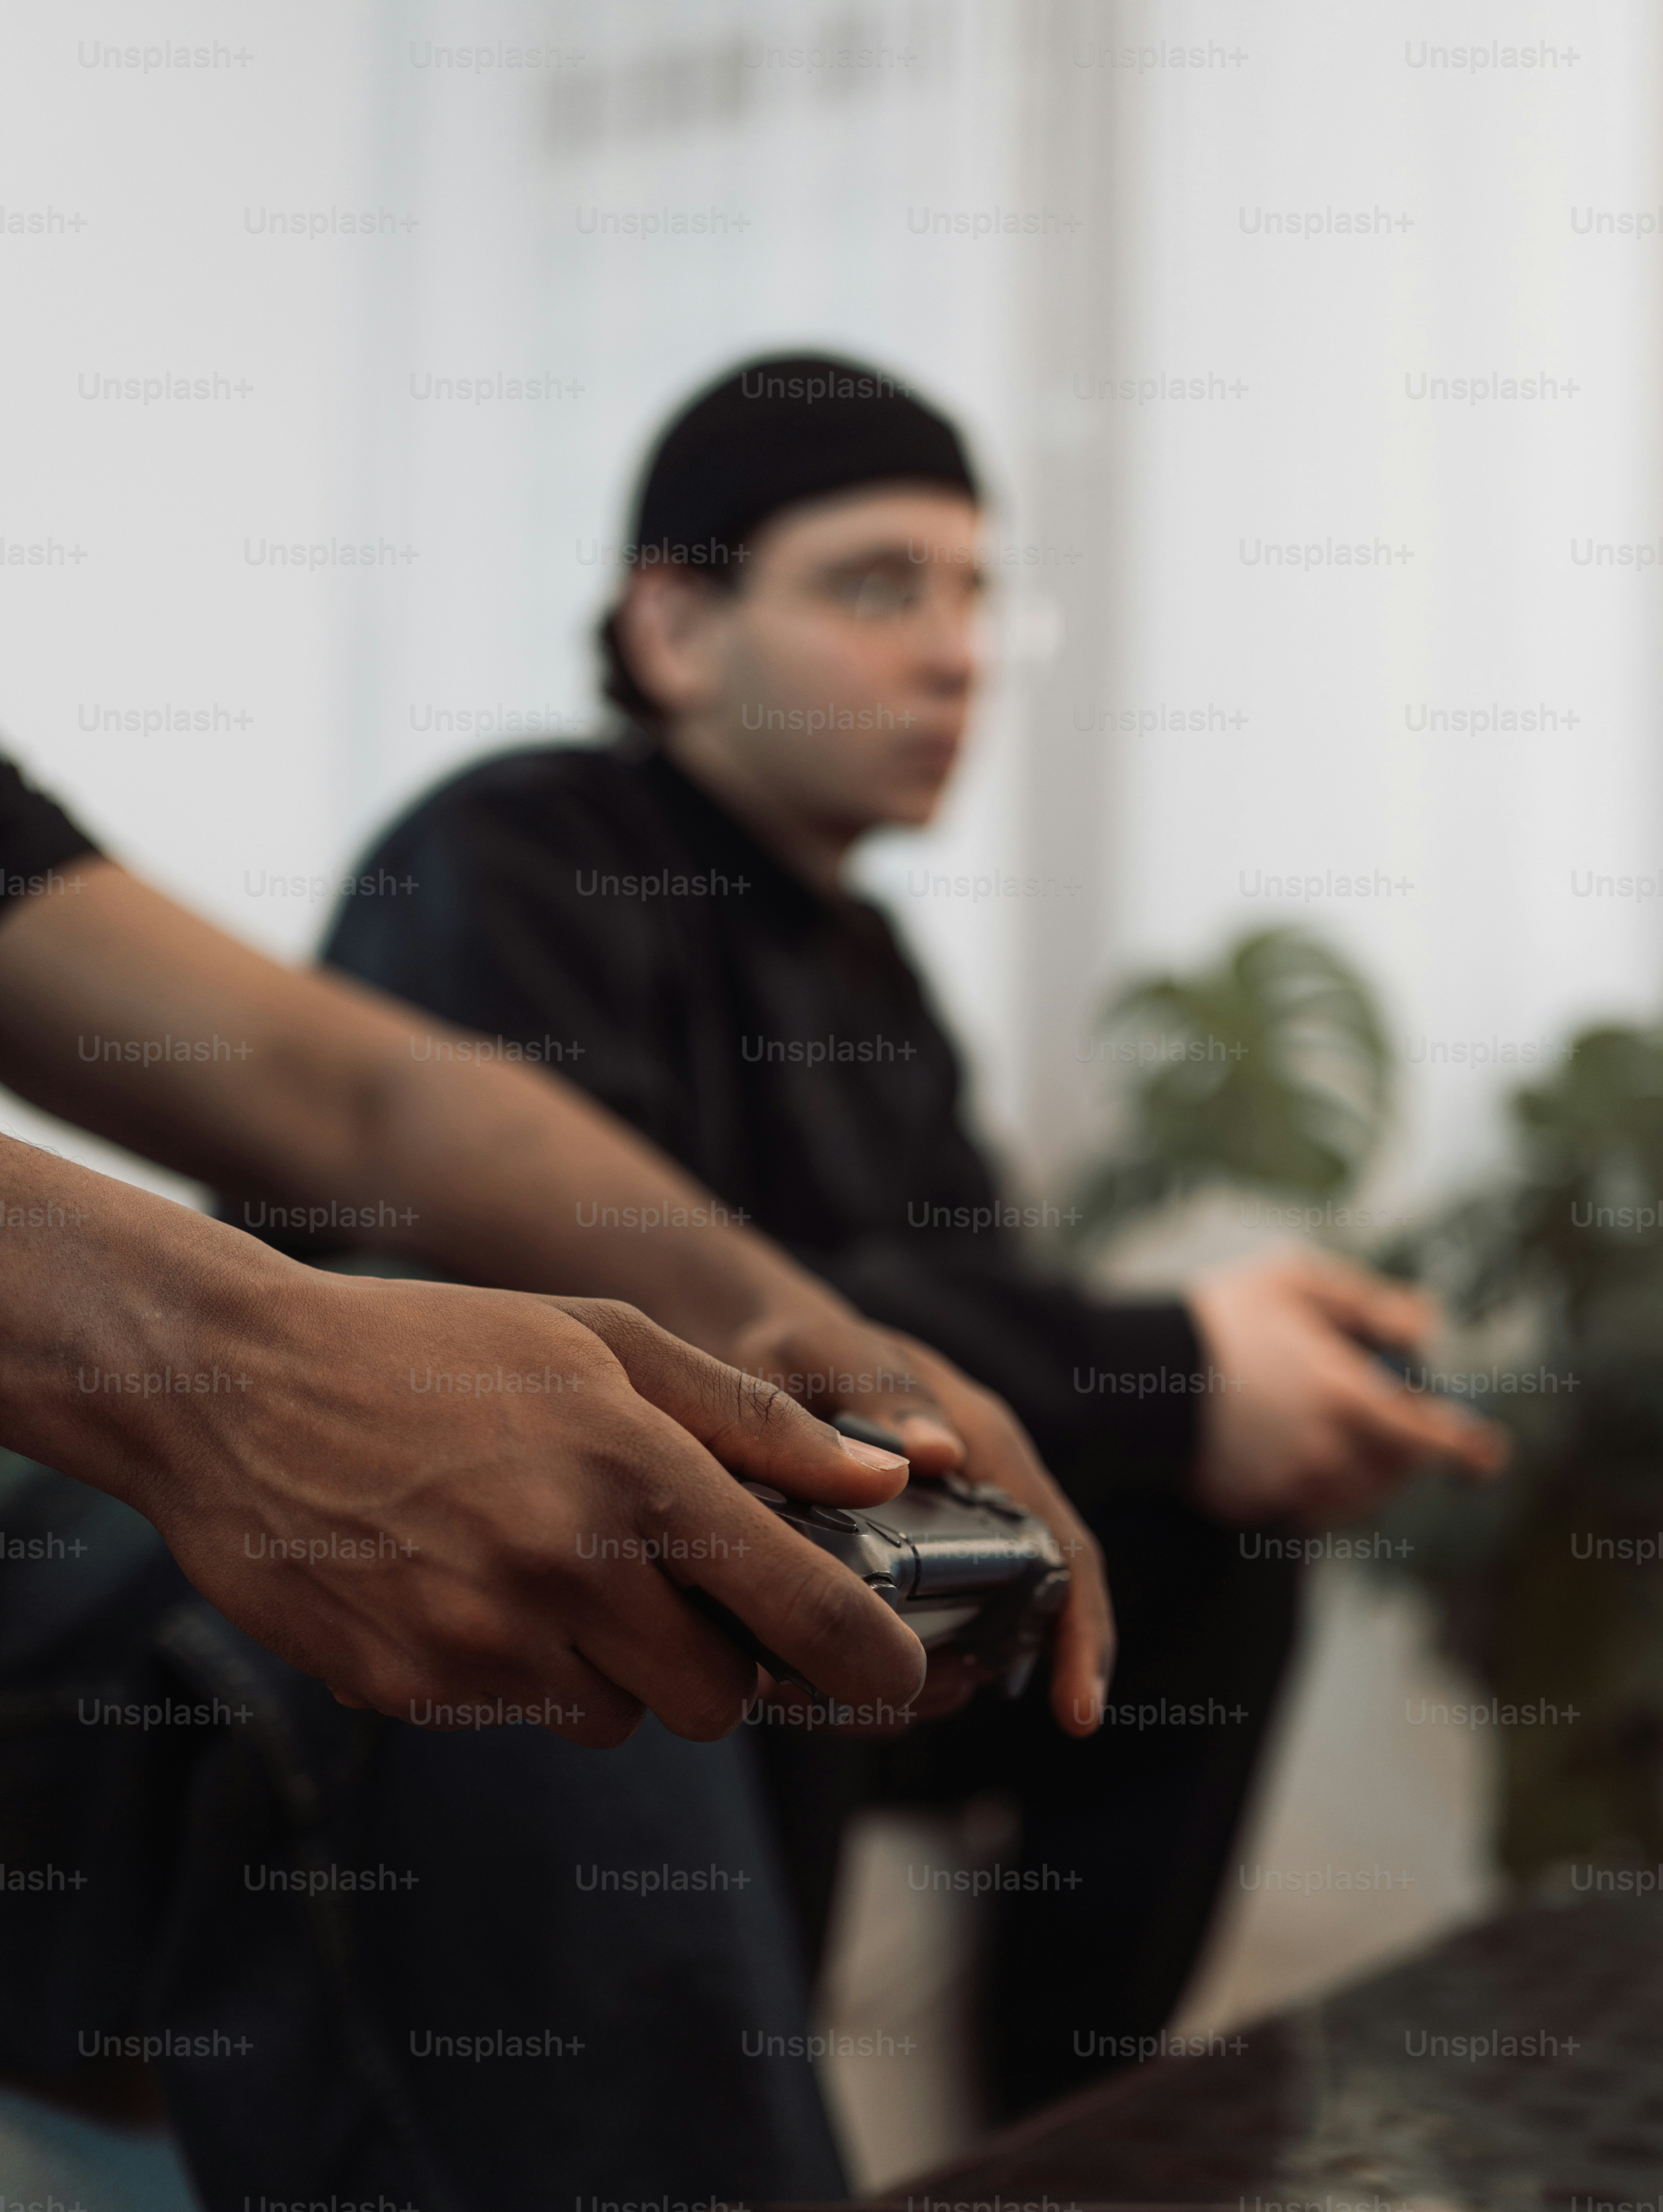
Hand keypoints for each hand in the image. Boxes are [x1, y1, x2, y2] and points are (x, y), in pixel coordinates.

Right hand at [122, 1276, 928, 1746]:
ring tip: (548, 1564)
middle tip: (672, 1588)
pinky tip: (471, 1583)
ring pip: (621, 1719)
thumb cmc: (438, 1348)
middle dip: (721, 1662)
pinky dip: (524, 1671)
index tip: (897, 1676)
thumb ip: (757, 1420)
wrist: (238, 1388)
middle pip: (720, 1699)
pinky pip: (523, 1716)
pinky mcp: (412, 1690)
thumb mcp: (607, 1343)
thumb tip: (889, 1475)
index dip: (876, 1662)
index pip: (808, 1613)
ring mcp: (484, 1640)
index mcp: (635, 1472)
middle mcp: (568, 1568)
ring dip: (617, 1667)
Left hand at [727, 1304, 1112, 1737]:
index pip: (1062, 1551)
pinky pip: (897, 1641)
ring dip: (921, 1684)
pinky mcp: (887, 1574)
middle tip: (920, 1702)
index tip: (1078, 1714)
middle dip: (982, 1674)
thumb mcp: (832, 1352)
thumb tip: (941, 1452)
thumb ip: (881, 1391)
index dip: (1079, 1634)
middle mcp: (977, 1503)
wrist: (757, 1353)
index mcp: (986, 1450)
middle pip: (1019, 1616)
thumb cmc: (805, 1346)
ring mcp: (935, 1543)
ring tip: (864, 1701)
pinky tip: (821, 1691)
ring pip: (957, 1642)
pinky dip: (869, 1677)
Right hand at [1188, 1246, 1508, 1526]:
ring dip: (1362, 1468)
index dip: (1465, 1446)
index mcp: (1346, 1397)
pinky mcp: (1256, 1505)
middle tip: (1386, 1417)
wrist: (1142, 1372)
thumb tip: (1426, 1325)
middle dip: (1400, 1446)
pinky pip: (1308, 1506)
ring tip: (1333, 1429)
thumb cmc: (1222, 1317)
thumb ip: (1368, 1303)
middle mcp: (1326, 1450)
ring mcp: (1290, 1483)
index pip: (1428, 1435)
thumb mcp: (1297, 1281)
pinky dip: (1317, 1485)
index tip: (1488, 1454)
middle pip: (1394, 1469)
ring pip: (1355, 1493)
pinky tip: (1293, 1450)